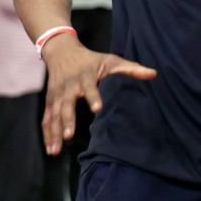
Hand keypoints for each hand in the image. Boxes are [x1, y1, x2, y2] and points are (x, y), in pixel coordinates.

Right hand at [40, 34, 155, 154]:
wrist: (62, 52)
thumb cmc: (92, 59)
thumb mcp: (111, 60)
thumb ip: (131, 68)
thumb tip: (154, 74)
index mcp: (85, 76)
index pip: (89, 87)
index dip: (93, 97)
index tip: (98, 109)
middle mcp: (68, 87)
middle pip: (66, 104)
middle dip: (67, 119)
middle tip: (69, 135)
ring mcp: (57, 95)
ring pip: (53, 115)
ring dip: (54, 132)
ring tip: (57, 149)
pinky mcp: (50, 101)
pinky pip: (46, 119)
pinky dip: (47, 134)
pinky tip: (51, 149)